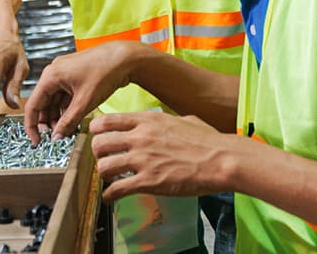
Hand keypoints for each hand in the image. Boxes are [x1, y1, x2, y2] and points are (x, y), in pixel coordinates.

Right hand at [24, 42, 136, 144]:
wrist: (125, 57)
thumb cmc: (105, 71)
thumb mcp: (85, 101)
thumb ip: (68, 121)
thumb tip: (56, 137)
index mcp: (51, 75)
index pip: (33, 105)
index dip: (33, 126)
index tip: (37, 142)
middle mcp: (55, 73)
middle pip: (43, 103)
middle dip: (49, 122)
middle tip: (56, 138)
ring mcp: (65, 74)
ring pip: (55, 101)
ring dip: (59, 117)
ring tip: (67, 132)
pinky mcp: (76, 77)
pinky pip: (65, 96)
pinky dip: (68, 109)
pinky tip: (74, 122)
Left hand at [89, 111, 228, 201]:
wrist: (220, 159)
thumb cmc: (207, 139)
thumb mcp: (183, 119)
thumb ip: (166, 121)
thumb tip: (166, 123)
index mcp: (147, 120)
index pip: (108, 120)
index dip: (96, 130)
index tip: (98, 136)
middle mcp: (140, 138)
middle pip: (100, 143)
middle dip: (97, 153)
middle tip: (103, 158)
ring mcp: (143, 160)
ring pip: (104, 166)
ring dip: (103, 174)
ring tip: (110, 178)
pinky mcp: (148, 181)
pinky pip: (116, 189)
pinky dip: (109, 195)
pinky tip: (111, 197)